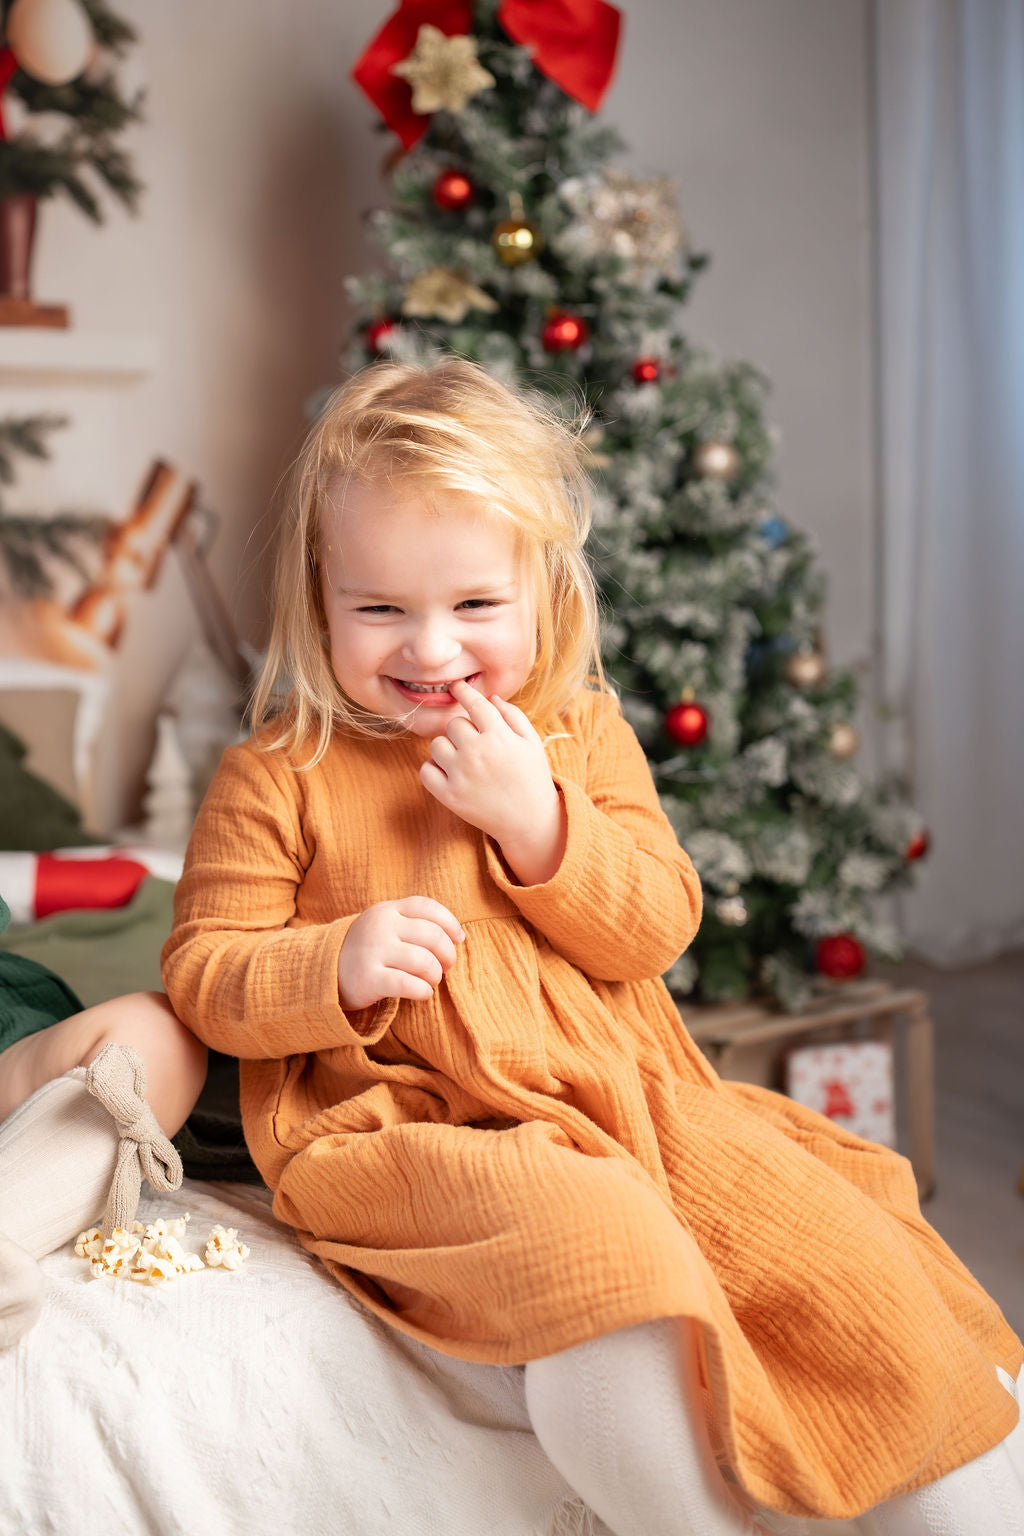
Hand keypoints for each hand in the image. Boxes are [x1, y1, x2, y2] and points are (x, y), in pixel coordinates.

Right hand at [338, 897, 464, 1010]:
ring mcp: (373, 952)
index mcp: (387, 910)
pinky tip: (423, 993)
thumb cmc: (369, 950)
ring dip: (436, 975)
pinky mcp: (369, 979)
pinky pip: (409, 985)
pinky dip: (424, 991)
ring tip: (432, 980)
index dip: (451, 923)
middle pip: (433, 936)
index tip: (459, 939)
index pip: (428, 907)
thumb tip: (458, 936)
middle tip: (447, 967)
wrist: (325, 972)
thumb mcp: (386, 926)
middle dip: (448, 954)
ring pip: (424, 961)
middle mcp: (380, 927)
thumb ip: (415, 923)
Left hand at [419, 680, 565, 884]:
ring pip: (436, 745)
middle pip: (453, 724)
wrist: (530, 822)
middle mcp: (477, 753)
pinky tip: (450, 773)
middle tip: (475, 743)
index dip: (463, 691)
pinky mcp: (449, 796)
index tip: (456, 687)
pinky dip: (434, 769)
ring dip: (447, 748)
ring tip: (463, 760)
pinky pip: (426, 770)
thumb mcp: (532, 743)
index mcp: (499, 737)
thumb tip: (491, 697)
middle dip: (463, 729)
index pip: (474, 704)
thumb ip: (513, 716)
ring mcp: (461, 775)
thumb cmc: (532, 778)